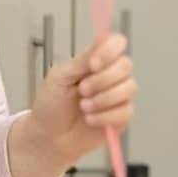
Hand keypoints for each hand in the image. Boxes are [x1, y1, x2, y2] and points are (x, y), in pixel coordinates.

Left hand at [8, 33, 136, 176]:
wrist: (48, 137)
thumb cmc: (50, 106)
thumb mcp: (59, 77)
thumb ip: (82, 60)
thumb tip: (102, 39)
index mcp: (95, 62)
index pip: (117, 43)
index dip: (110, 51)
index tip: (93, 64)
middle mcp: (110, 76)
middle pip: (126, 65)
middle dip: (102, 80)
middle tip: (82, 90)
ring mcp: (118, 97)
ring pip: (129, 88)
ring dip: (103, 99)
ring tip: (84, 107)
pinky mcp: (121, 118)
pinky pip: (126, 112)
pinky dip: (105, 116)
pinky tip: (90, 120)